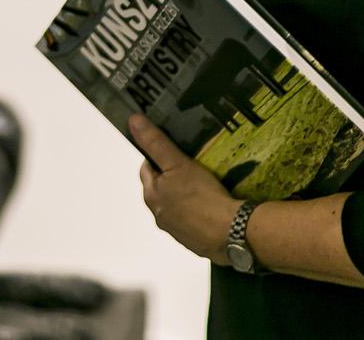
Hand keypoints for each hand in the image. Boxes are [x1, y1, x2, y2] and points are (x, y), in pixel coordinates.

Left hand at [130, 115, 241, 260]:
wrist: (231, 231)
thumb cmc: (201, 194)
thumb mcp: (178, 163)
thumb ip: (156, 143)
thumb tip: (133, 120)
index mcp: (151, 196)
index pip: (146, 169)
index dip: (158, 158)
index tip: (175, 152)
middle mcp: (159, 216)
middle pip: (160, 189)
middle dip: (171, 178)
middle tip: (191, 167)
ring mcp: (177, 232)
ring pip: (176, 207)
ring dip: (184, 197)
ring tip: (204, 185)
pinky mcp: (194, 242)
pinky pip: (192, 223)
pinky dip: (197, 214)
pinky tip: (212, 208)